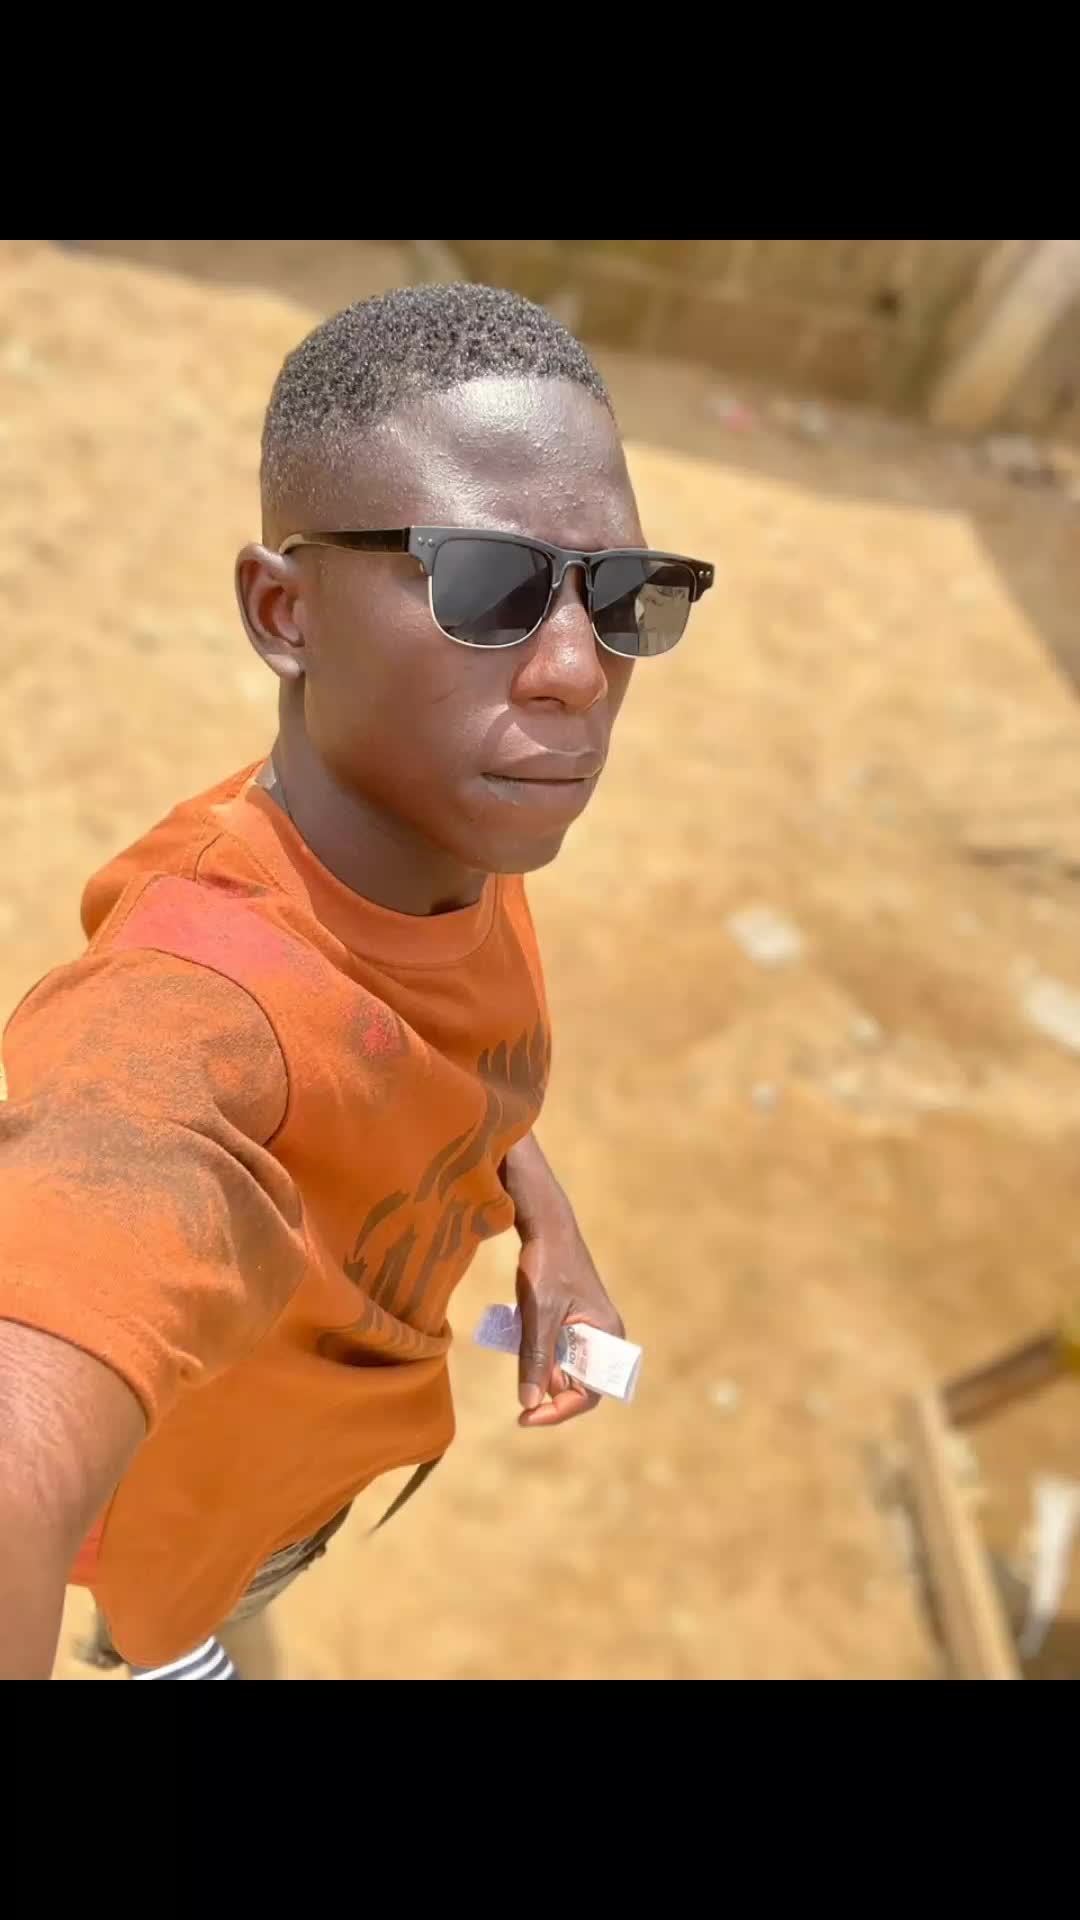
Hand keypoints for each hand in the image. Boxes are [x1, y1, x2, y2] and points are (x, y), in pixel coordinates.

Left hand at [514, 1220, 624, 1429]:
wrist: (545, 1225)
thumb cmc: (547, 1265)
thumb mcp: (539, 1314)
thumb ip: (535, 1359)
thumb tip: (528, 1404)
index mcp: (607, 1336)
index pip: (590, 1392)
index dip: (560, 1411)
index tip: (527, 1417)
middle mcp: (603, 1338)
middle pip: (576, 1385)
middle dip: (546, 1386)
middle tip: (519, 1375)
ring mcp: (586, 1331)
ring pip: (562, 1369)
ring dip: (539, 1367)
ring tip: (521, 1338)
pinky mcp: (571, 1324)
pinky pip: (555, 1352)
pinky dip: (537, 1353)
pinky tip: (522, 1332)